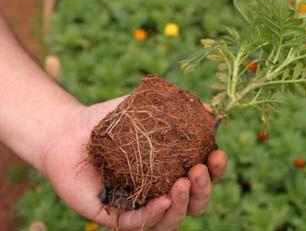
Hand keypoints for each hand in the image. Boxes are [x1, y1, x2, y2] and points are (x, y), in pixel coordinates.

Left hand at [41, 97, 227, 230]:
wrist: (68, 130)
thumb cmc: (109, 120)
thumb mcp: (145, 107)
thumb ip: (176, 107)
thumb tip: (209, 109)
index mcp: (171, 167)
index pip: (203, 175)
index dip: (216, 169)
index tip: (217, 153)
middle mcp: (160, 189)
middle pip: (194, 202)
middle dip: (203, 189)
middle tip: (198, 170)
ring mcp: (139, 204)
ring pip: (171, 220)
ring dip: (184, 205)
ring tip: (182, 184)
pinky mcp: (115, 214)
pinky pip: (139, 223)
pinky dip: (154, 215)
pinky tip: (163, 201)